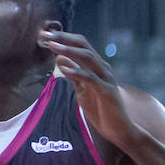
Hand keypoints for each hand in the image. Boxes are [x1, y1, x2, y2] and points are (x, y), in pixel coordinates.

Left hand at [43, 30, 141, 148]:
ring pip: (88, 58)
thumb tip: (59, 58)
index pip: (80, 44)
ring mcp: (107, 79)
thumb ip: (72, 75)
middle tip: (45, 35)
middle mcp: (103, 68)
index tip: (44, 33)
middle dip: (64, 38)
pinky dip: (77, 71)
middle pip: (84, 45)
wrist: (119, 130)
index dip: (63, 37)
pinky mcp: (108, 92)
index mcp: (96, 66)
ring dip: (69, 50)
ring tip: (52, 46)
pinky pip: (91, 78)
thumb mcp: (82, 90)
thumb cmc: (101, 109)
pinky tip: (64, 68)